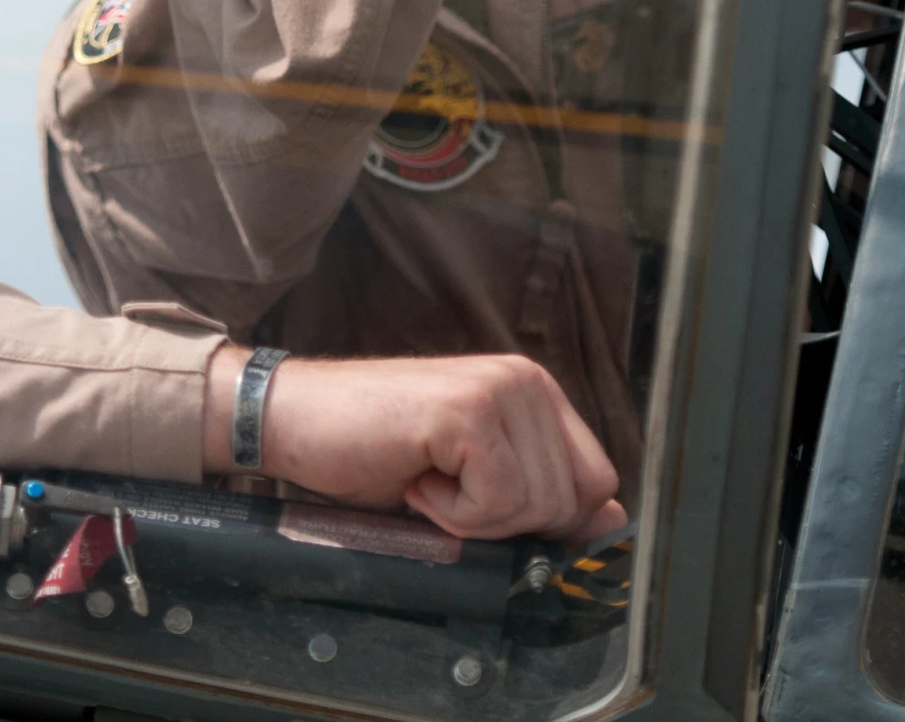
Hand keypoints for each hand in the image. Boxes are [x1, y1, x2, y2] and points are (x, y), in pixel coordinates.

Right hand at [205, 347, 627, 541]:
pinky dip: (452, 513)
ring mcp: (499, 390)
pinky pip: (497, 502)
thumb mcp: (471, 482)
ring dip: (475, 519)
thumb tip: (612, 524)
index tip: (484, 511)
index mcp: (534, 392)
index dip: (549, 519)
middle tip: (444, 491)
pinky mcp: (467, 411)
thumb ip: (540, 496)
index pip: (596, 480)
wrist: (292, 420)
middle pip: (571, 501)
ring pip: (537, 506)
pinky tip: (415, 477)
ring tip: (426, 478)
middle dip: (507, 523)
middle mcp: (526, 381)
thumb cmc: (373, 452)